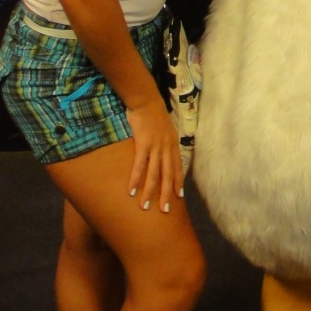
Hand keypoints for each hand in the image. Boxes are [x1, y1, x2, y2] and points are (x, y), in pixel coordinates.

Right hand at [126, 95, 184, 212]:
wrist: (146, 100)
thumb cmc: (153, 114)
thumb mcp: (166, 128)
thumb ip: (166, 141)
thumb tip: (164, 151)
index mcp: (173, 143)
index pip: (178, 166)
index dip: (178, 181)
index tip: (179, 196)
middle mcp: (167, 147)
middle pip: (168, 174)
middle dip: (166, 193)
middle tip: (165, 210)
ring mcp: (156, 146)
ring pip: (154, 174)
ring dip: (150, 192)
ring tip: (146, 206)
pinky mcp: (143, 144)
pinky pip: (140, 166)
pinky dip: (136, 179)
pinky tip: (132, 191)